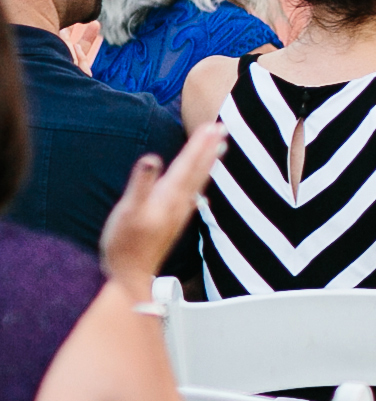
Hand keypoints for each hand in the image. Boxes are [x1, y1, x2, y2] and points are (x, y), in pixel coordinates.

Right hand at [100, 127, 225, 293]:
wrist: (130, 274)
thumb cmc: (125, 242)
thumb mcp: (128, 210)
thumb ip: (141, 184)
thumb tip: (152, 159)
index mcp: (170, 196)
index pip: (188, 164)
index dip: (199, 144)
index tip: (213, 126)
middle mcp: (179, 202)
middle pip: (198, 169)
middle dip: (210, 148)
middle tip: (223, 128)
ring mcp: (178, 212)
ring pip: (198, 181)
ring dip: (208, 162)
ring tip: (220, 146)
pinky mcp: (173, 220)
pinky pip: (192, 193)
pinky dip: (199, 182)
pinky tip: (201, 183)